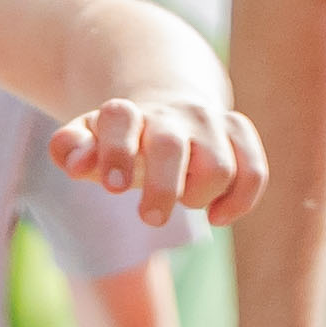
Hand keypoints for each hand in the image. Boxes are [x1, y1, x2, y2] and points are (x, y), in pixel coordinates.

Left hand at [49, 96, 261, 231]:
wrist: (167, 107)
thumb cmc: (122, 142)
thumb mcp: (89, 143)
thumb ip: (71, 149)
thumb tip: (78, 164)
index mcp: (126, 113)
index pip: (119, 119)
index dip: (117, 151)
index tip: (114, 188)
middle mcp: (171, 112)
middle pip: (170, 148)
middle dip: (162, 189)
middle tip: (150, 218)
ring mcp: (209, 121)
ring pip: (217, 167)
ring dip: (198, 197)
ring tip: (185, 200)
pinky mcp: (239, 132)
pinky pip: (253, 171)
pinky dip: (240, 201)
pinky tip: (216, 216)